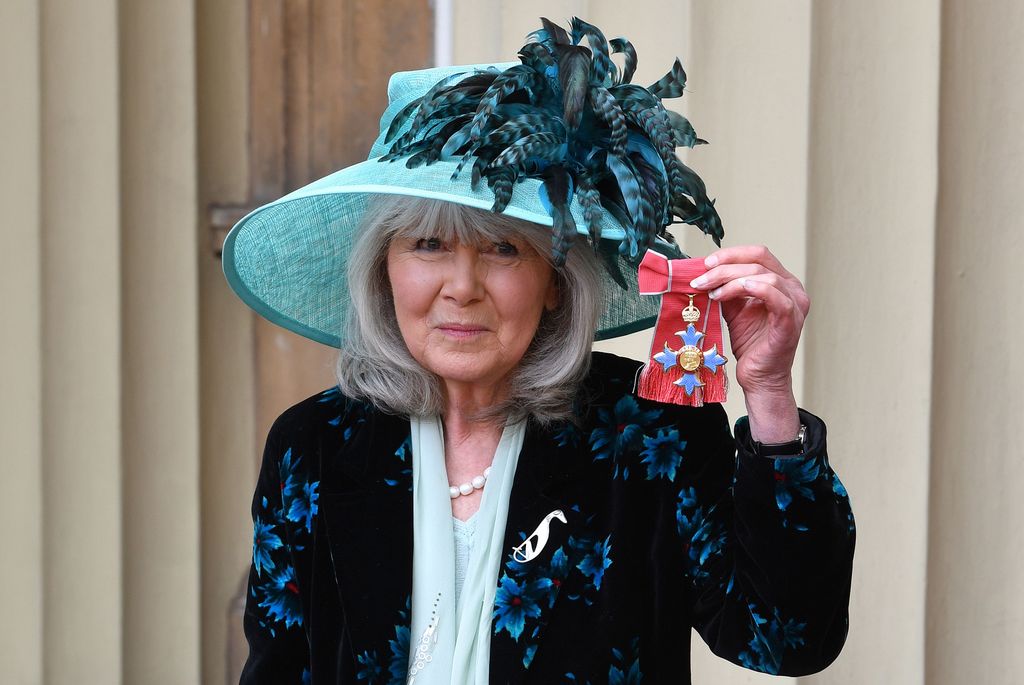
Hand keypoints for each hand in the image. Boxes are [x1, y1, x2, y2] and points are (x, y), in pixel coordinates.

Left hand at [689, 245, 808, 440]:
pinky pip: (775, 297)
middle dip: (724, 267)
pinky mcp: (790, 321)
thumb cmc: (751, 345)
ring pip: (763, 275)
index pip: (757, 254)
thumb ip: (726, 289)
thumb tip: (704, 272)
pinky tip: (730, 293)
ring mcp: (794, 304)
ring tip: (712, 293)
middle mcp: (792, 289)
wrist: (759, 377)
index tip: (704, 264)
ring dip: (731, 280)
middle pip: (759, 260)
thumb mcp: (734, 309)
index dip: (730, 255)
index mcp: (781, 282)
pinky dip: (753, 289)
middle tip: (701, 279)